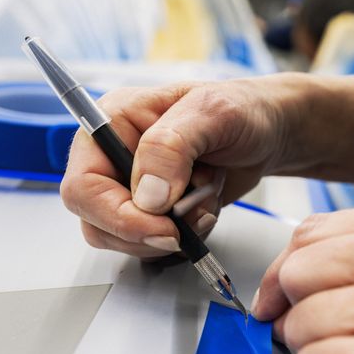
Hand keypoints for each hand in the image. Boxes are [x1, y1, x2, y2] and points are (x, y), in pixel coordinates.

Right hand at [60, 77, 298, 258]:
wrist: (270, 132)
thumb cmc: (243, 109)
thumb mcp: (211, 113)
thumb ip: (172, 147)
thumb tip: (146, 195)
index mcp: (111, 123)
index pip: (83, 186)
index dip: (116, 216)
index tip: (162, 227)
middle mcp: (113, 157)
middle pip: (97, 221)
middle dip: (148, 230)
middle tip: (188, 223)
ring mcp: (132, 187)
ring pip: (126, 239)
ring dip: (174, 232)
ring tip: (205, 197)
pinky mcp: (155, 211)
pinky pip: (155, 244)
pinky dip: (187, 236)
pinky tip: (205, 205)